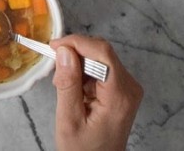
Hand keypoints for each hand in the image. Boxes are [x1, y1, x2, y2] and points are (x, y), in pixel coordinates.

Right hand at [51, 34, 142, 150]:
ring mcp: (128, 88)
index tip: (54, 46)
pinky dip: (85, 73)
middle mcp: (130, 87)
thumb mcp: (69, 120)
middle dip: (76, 55)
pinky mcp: (123, 90)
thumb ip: (68, 84)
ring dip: (78, 65)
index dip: (77, 43)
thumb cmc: (83, 150)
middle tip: (55, 73)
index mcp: (119, 96)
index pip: (102, 53)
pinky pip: (103, 69)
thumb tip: (64, 51)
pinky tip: (74, 89)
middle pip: (102, 53)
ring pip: (101, 59)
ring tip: (63, 85)